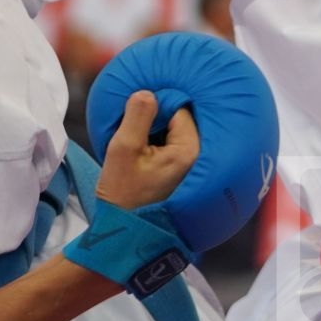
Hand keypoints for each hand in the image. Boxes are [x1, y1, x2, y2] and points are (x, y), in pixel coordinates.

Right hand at [95, 90, 197, 209]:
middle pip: (180, 118)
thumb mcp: (124, 149)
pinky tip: (143, 156)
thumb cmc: (123, 193)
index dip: (155, 108)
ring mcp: (192, 167)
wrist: (124, 228)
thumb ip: (138, 116)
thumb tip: (148, 93)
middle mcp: (198, 158)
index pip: (178, 108)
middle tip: (137, 135)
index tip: (135, 121)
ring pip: (176, 131)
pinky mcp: (183, 172)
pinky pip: (173, 144)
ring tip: (139, 149)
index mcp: (189, 151)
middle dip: (157, 120)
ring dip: (157, 132)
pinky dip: (158, 143)